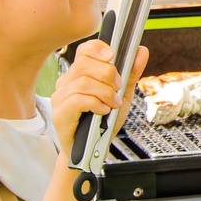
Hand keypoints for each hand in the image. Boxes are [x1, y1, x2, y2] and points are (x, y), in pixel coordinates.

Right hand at [50, 40, 146, 156]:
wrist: (91, 151)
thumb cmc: (102, 123)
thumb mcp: (121, 95)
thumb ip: (130, 74)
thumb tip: (141, 51)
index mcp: (80, 73)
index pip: (84, 50)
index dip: (98, 48)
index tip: (112, 56)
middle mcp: (66, 82)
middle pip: (85, 64)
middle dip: (107, 74)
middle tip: (117, 87)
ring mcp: (60, 98)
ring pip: (83, 82)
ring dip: (104, 92)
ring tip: (112, 103)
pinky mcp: (59, 114)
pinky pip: (77, 100)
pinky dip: (95, 103)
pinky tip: (103, 110)